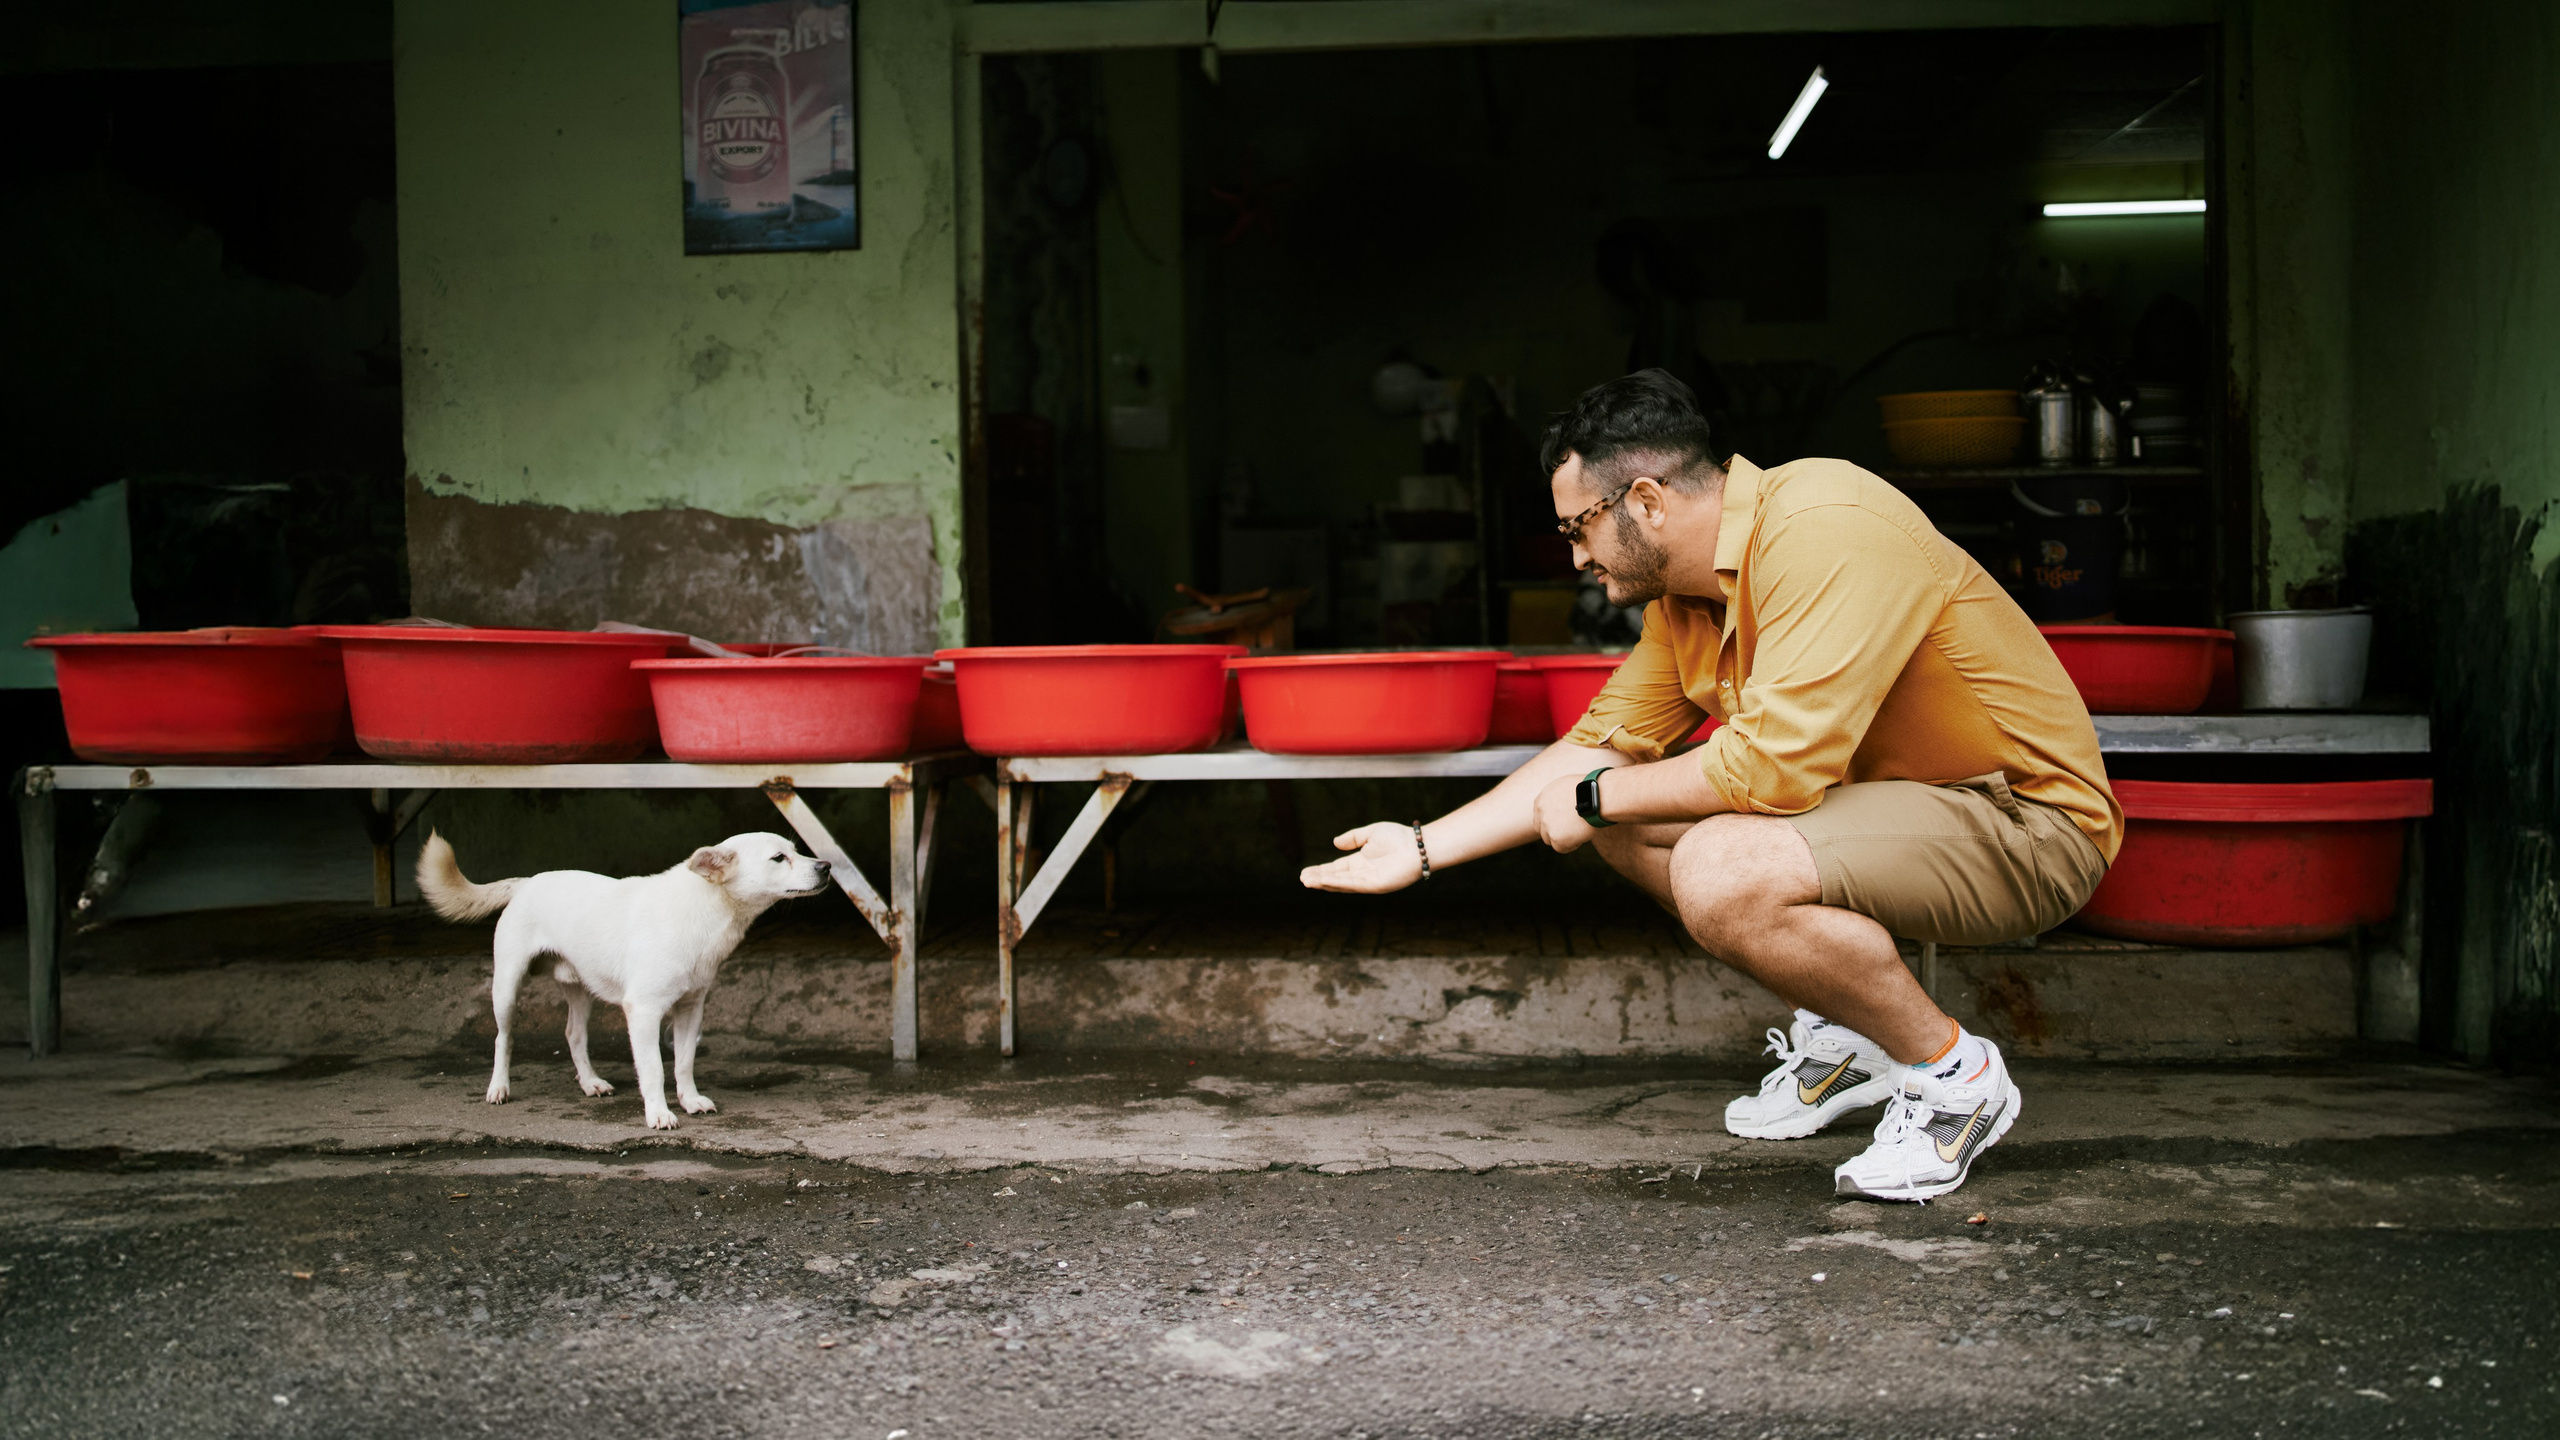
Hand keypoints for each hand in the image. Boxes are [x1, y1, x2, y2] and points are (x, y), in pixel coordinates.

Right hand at [1299, 822, 1424, 892]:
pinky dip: (1338, 883)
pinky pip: (1353, 885)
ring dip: (1324, 883)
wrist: (1418, 846)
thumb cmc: (1398, 837)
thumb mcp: (1370, 833)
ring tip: (1307, 881)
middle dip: (1318, 879)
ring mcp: (1368, 881)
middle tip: (1302, 879)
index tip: (1305, 872)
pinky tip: (1324, 881)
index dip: (1321, 870)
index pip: (1336, 868)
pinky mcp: (1375, 885)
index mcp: (1360, 861)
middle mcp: (1362, 873)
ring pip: (1342, 884)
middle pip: (1336, 878)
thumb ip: (1353, 838)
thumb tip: (1335, 843)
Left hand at [1535, 774, 1597, 852]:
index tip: (1561, 823)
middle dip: (1554, 831)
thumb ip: (1558, 799)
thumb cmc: (1591, 790)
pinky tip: (1582, 834)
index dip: (1551, 821)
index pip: (1539, 815)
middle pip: (1542, 829)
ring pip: (1550, 839)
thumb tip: (1562, 809)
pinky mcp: (1556, 837)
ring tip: (1579, 830)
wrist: (1598, 796)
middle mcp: (1540, 810)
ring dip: (1563, 838)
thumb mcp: (1568, 787)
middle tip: (1570, 830)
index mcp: (1543, 797)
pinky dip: (1572, 845)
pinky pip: (1561, 848)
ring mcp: (1546, 824)